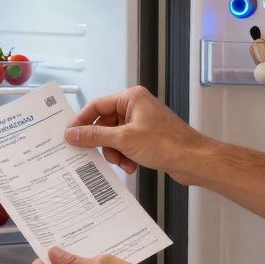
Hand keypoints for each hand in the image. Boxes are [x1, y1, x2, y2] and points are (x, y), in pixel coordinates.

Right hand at [64, 86, 206, 183]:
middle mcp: (137, 106)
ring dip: (115, 153)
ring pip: (115, 137)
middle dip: (103, 143)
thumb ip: (95, 136)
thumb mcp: (124, 140)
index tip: (70, 136)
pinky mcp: (148, 137)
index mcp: (131, 97)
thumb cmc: (167, 144)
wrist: (194, 160)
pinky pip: (126, 145)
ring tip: (123, 162)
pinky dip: (126, 156)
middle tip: (99, 155)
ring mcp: (143, 122)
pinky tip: (132, 166)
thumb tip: (73, 134)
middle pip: (105, 123)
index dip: (82, 121)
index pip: (97, 106)